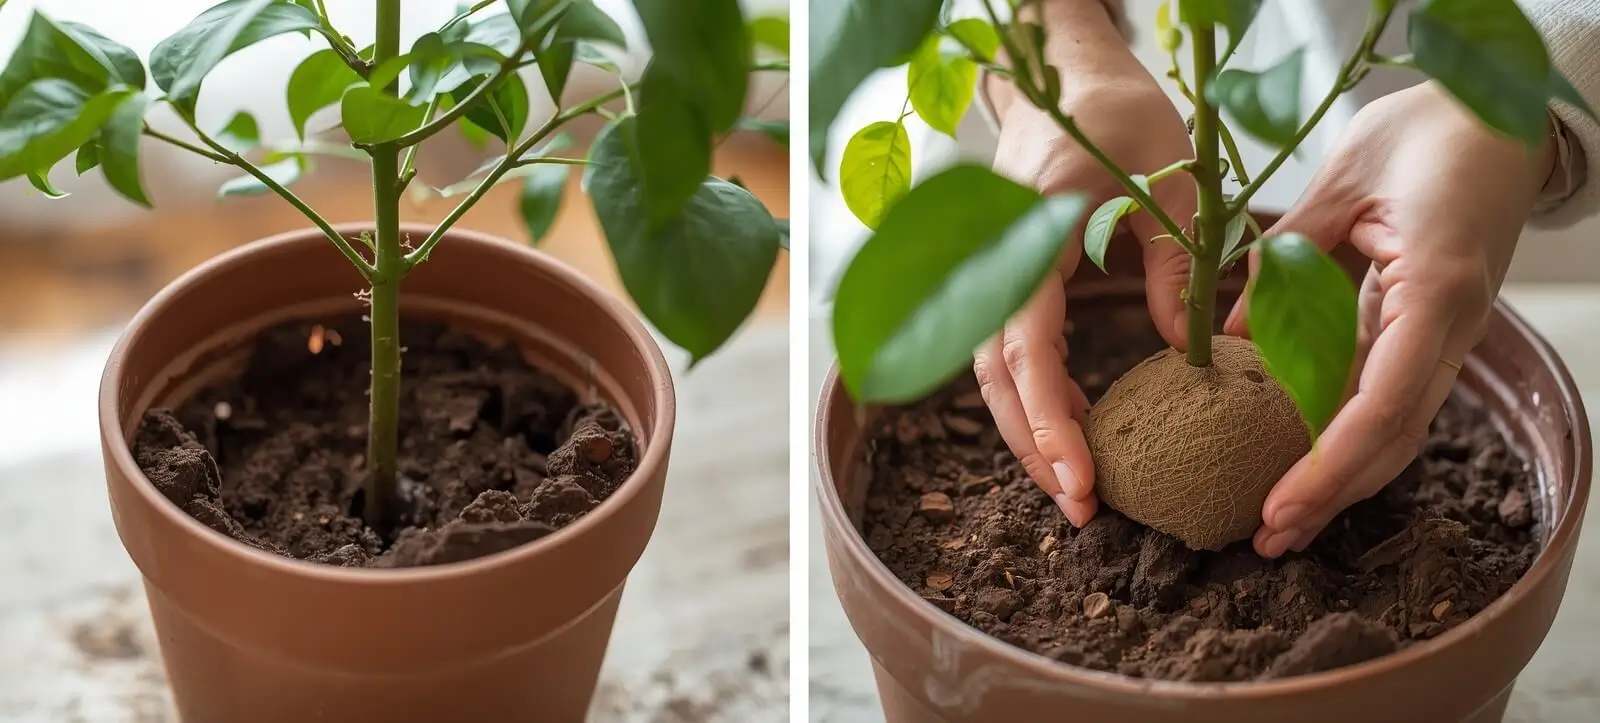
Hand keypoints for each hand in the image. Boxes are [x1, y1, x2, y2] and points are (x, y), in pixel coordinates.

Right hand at [974, 2, 1196, 527]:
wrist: (1066, 77)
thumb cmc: (1123, 115)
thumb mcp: (1172, 181)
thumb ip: (1175, 267)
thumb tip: (1188, 354)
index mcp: (1031, 235)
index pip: (1025, 347)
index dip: (1048, 420)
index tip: (1081, 478)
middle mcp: (996, 259)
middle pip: (996, 375)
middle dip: (1033, 447)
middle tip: (1083, 510)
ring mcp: (992, 269)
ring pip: (995, 371)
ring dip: (1032, 431)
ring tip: (1081, 487)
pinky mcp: (1006, 279)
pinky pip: (1010, 350)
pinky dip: (1038, 396)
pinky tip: (1077, 425)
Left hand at [1223, 82, 1555, 557]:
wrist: (1503, 114)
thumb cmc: (1426, 131)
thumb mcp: (1344, 179)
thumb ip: (1287, 255)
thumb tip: (1224, 333)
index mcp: (1433, 289)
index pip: (1381, 403)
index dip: (1327, 464)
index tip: (1277, 505)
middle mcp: (1449, 325)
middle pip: (1393, 436)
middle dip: (1332, 494)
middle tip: (1265, 538)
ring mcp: (1446, 331)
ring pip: (1396, 427)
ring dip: (1340, 477)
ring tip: (1280, 521)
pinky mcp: (1431, 328)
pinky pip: (1390, 396)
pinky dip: (1347, 435)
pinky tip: (1303, 462)